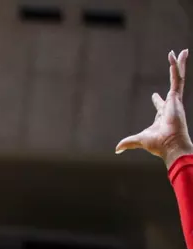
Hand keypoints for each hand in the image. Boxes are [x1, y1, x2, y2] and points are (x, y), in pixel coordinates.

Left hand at [117, 50, 192, 165]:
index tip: (154, 95)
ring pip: (178, 78)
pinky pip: (177, 79)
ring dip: (179, 64)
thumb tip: (117, 148)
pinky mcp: (177, 98)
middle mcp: (171, 106)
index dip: (157, 100)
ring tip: (181, 51)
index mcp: (163, 115)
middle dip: (174, 73)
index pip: (161, 105)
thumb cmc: (158, 144)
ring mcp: (175, 101)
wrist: (170, 145)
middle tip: (175, 61)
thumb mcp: (139, 140)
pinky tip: (176, 56)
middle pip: (173, 86)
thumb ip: (128, 142)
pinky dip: (176, 67)